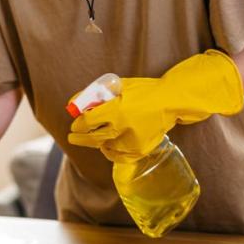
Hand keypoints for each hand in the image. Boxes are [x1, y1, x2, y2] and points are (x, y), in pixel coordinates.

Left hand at [67, 50, 243, 161]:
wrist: (171, 101)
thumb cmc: (142, 90)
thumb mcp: (117, 86)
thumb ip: (95, 95)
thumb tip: (73, 104)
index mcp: (117, 109)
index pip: (88, 121)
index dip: (78, 124)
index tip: (74, 124)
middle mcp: (124, 127)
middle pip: (93, 138)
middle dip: (79, 138)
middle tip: (72, 137)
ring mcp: (133, 140)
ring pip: (105, 147)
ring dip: (96, 143)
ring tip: (93, 137)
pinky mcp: (140, 149)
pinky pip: (119, 156)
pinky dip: (110, 152)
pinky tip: (106, 146)